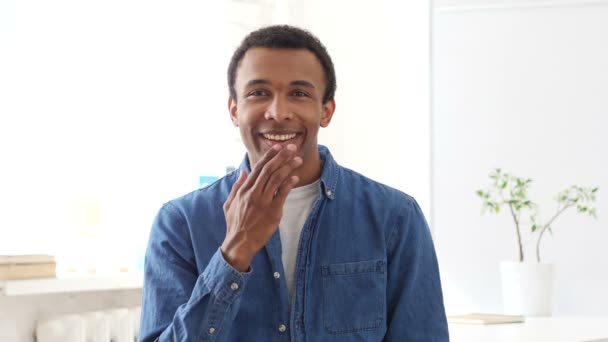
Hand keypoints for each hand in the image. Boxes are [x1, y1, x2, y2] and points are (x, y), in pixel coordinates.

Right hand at [221, 144, 301, 271]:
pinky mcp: (273, 212)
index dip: (269, 155)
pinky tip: (295, 178)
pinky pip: (282, 194)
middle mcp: (253, 193)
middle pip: (269, 169)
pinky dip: (289, 184)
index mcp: (243, 190)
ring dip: (288, 167)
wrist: (239, 243)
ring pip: (277, 179)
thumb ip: (236, 187)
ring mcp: (263, 202)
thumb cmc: (234, 224)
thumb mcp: (229, 204)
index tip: (278, 147)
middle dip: (282, 156)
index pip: (258, 167)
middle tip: (292, 148)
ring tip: (298, 160)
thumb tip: (242, 172)